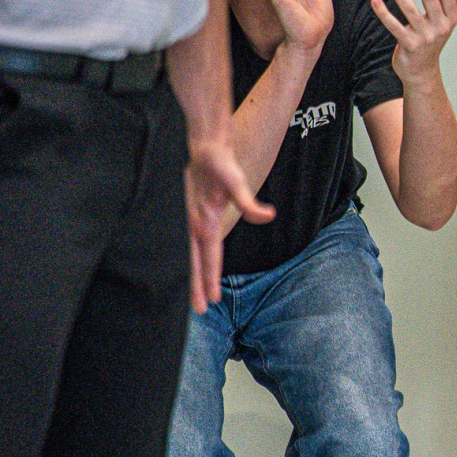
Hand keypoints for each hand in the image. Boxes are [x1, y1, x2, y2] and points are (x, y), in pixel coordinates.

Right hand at [184, 137, 272, 311]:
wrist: (203, 146)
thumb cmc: (218, 162)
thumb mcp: (236, 180)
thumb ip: (249, 202)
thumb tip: (268, 216)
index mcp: (204, 220)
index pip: (209, 257)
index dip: (210, 279)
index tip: (211, 300)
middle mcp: (194, 223)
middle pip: (194, 263)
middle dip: (196, 287)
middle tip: (198, 310)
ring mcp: (189, 220)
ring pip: (188, 256)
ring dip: (190, 277)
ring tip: (192, 296)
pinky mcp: (190, 215)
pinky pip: (187, 244)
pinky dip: (188, 260)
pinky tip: (189, 268)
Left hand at [373, 0, 456, 84]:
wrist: (422, 71)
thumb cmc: (432, 41)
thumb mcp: (446, 21)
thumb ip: (455, 0)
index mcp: (450, 19)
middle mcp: (440, 27)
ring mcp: (425, 37)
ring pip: (410, 10)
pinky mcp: (409, 45)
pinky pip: (394, 26)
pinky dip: (384, 13)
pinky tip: (376, 1)